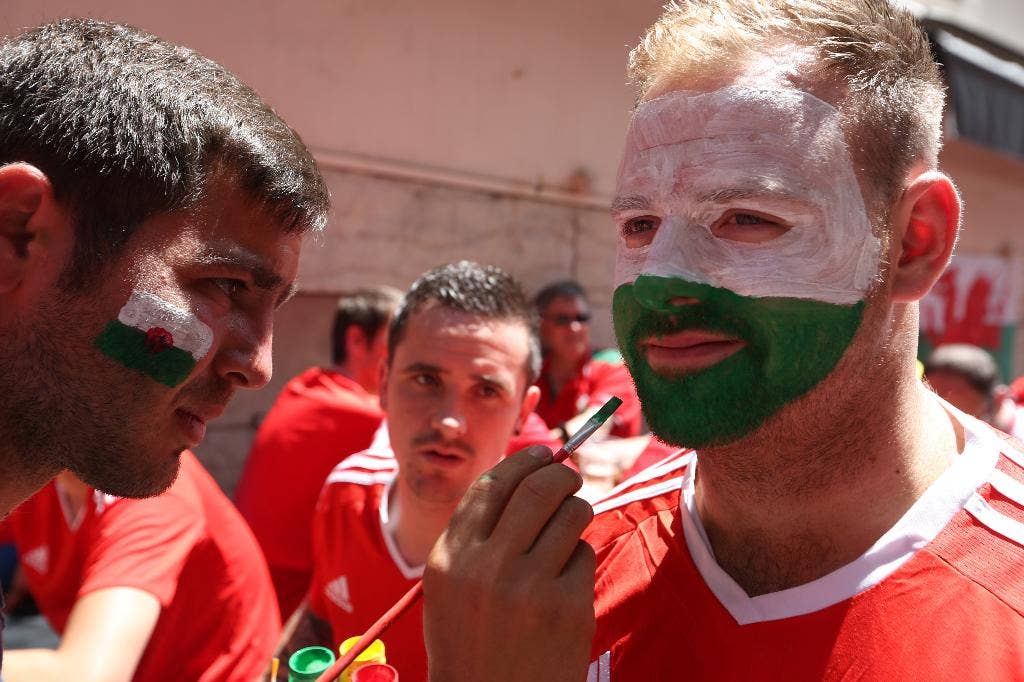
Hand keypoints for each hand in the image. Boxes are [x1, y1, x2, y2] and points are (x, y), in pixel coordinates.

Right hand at [423, 446, 595, 681]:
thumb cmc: (469, 643)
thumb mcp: (450, 587)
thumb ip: (475, 536)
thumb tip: (522, 476)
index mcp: (450, 557)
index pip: (492, 485)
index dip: (523, 461)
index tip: (544, 452)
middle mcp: (486, 567)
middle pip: (538, 488)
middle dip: (562, 473)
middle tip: (570, 477)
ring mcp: (528, 586)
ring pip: (570, 515)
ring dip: (576, 511)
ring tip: (570, 527)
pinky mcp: (567, 607)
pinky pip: (583, 555)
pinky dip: (579, 559)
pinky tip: (565, 582)